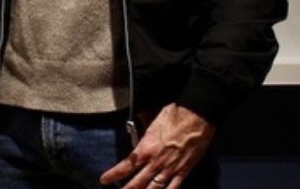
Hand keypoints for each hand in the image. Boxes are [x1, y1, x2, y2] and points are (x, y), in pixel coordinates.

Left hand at [99, 104, 214, 188]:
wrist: (195, 117)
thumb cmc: (172, 116)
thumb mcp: (150, 124)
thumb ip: (143, 135)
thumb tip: (138, 135)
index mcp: (145, 148)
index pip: (126, 166)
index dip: (114, 175)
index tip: (104, 180)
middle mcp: (155, 162)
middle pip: (138, 182)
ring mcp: (170, 168)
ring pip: (154, 188)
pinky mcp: (184, 171)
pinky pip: (173, 188)